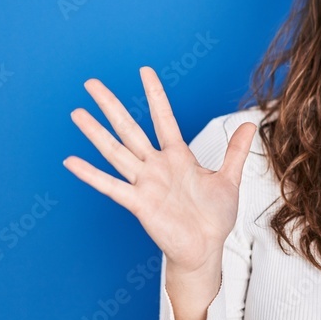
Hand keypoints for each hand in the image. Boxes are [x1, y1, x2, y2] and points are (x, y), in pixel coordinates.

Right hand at [62, 66, 256, 275]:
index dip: (155, 95)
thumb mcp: (229, 179)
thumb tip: (249, 125)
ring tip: (76, 113)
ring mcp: (145, 183)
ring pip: (116, 152)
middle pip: (129, 129)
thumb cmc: (214, 217)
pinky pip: (112, 186)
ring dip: (96, 133)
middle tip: (91, 83)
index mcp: (178, 156)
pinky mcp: (140, 204)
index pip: (163, 118)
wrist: (205, 249)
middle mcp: (157, 166)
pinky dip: (91, 175)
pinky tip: (71, 162)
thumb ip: (235, 151)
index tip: (144, 70)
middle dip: (111, 105)